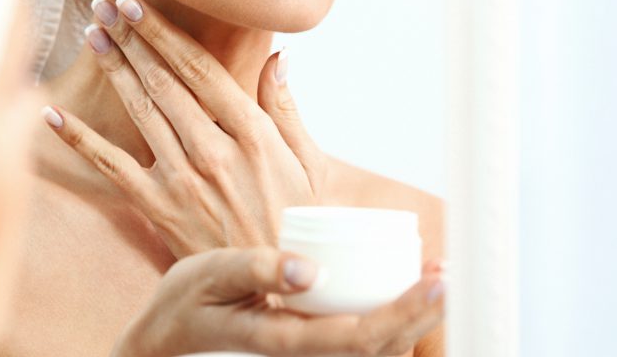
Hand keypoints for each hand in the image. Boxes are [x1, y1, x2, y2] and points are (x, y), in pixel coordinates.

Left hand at [43, 0, 327, 256]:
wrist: (277, 286)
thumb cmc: (299, 223)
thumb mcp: (310, 163)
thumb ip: (287, 107)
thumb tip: (278, 56)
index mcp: (251, 130)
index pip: (198, 67)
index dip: (163, 33)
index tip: (137, 4)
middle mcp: (213, 147)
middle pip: (163, 80)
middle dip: (131, 38)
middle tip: (105, 5)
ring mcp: (183, 178)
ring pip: (139, 110)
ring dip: (113, 68)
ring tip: (92, 33)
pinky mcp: (159, 207)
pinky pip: (111, 167)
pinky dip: (79, 138)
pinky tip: (52, 113)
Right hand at [112, 248, 446, 356]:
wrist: (167, 337)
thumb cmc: (188, 301)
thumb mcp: (210, 273)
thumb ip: (256, 268)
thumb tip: (308, 269)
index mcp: (281, 340)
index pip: (357, 336)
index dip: (403, 312)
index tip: (435, 282)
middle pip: (379, 349)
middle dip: (422, 316)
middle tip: (449, 275)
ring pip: (375, 352)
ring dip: (412, 321)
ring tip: (437, 282)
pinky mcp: (309, 347)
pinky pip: (360, 343)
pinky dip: (392, 322)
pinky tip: (404, 294)